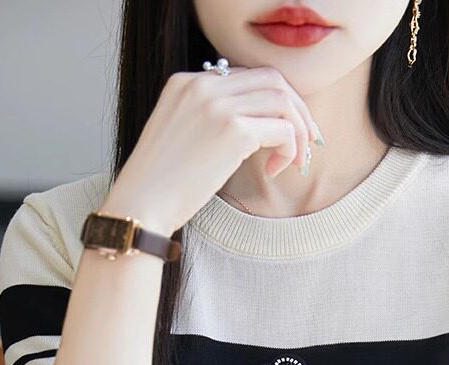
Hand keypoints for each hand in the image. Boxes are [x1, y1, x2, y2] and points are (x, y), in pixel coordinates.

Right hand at [101, 64, 318, 235]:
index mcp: (186, 81)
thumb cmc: (160, 183)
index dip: (275, 101)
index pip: (247, 76)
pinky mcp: (233, 131)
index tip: (287, 129)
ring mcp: (218, 105)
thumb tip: (254, 126)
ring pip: (283, 101)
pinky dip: (289, 148)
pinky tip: (276, 170)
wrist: (141, 203)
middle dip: (297, 110)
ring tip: (295, 161)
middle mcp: (203, 85)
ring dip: (298, 130)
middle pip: (272, 79)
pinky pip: (282, 129)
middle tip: (307, 143)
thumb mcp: (180, 134)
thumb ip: (208, 118)